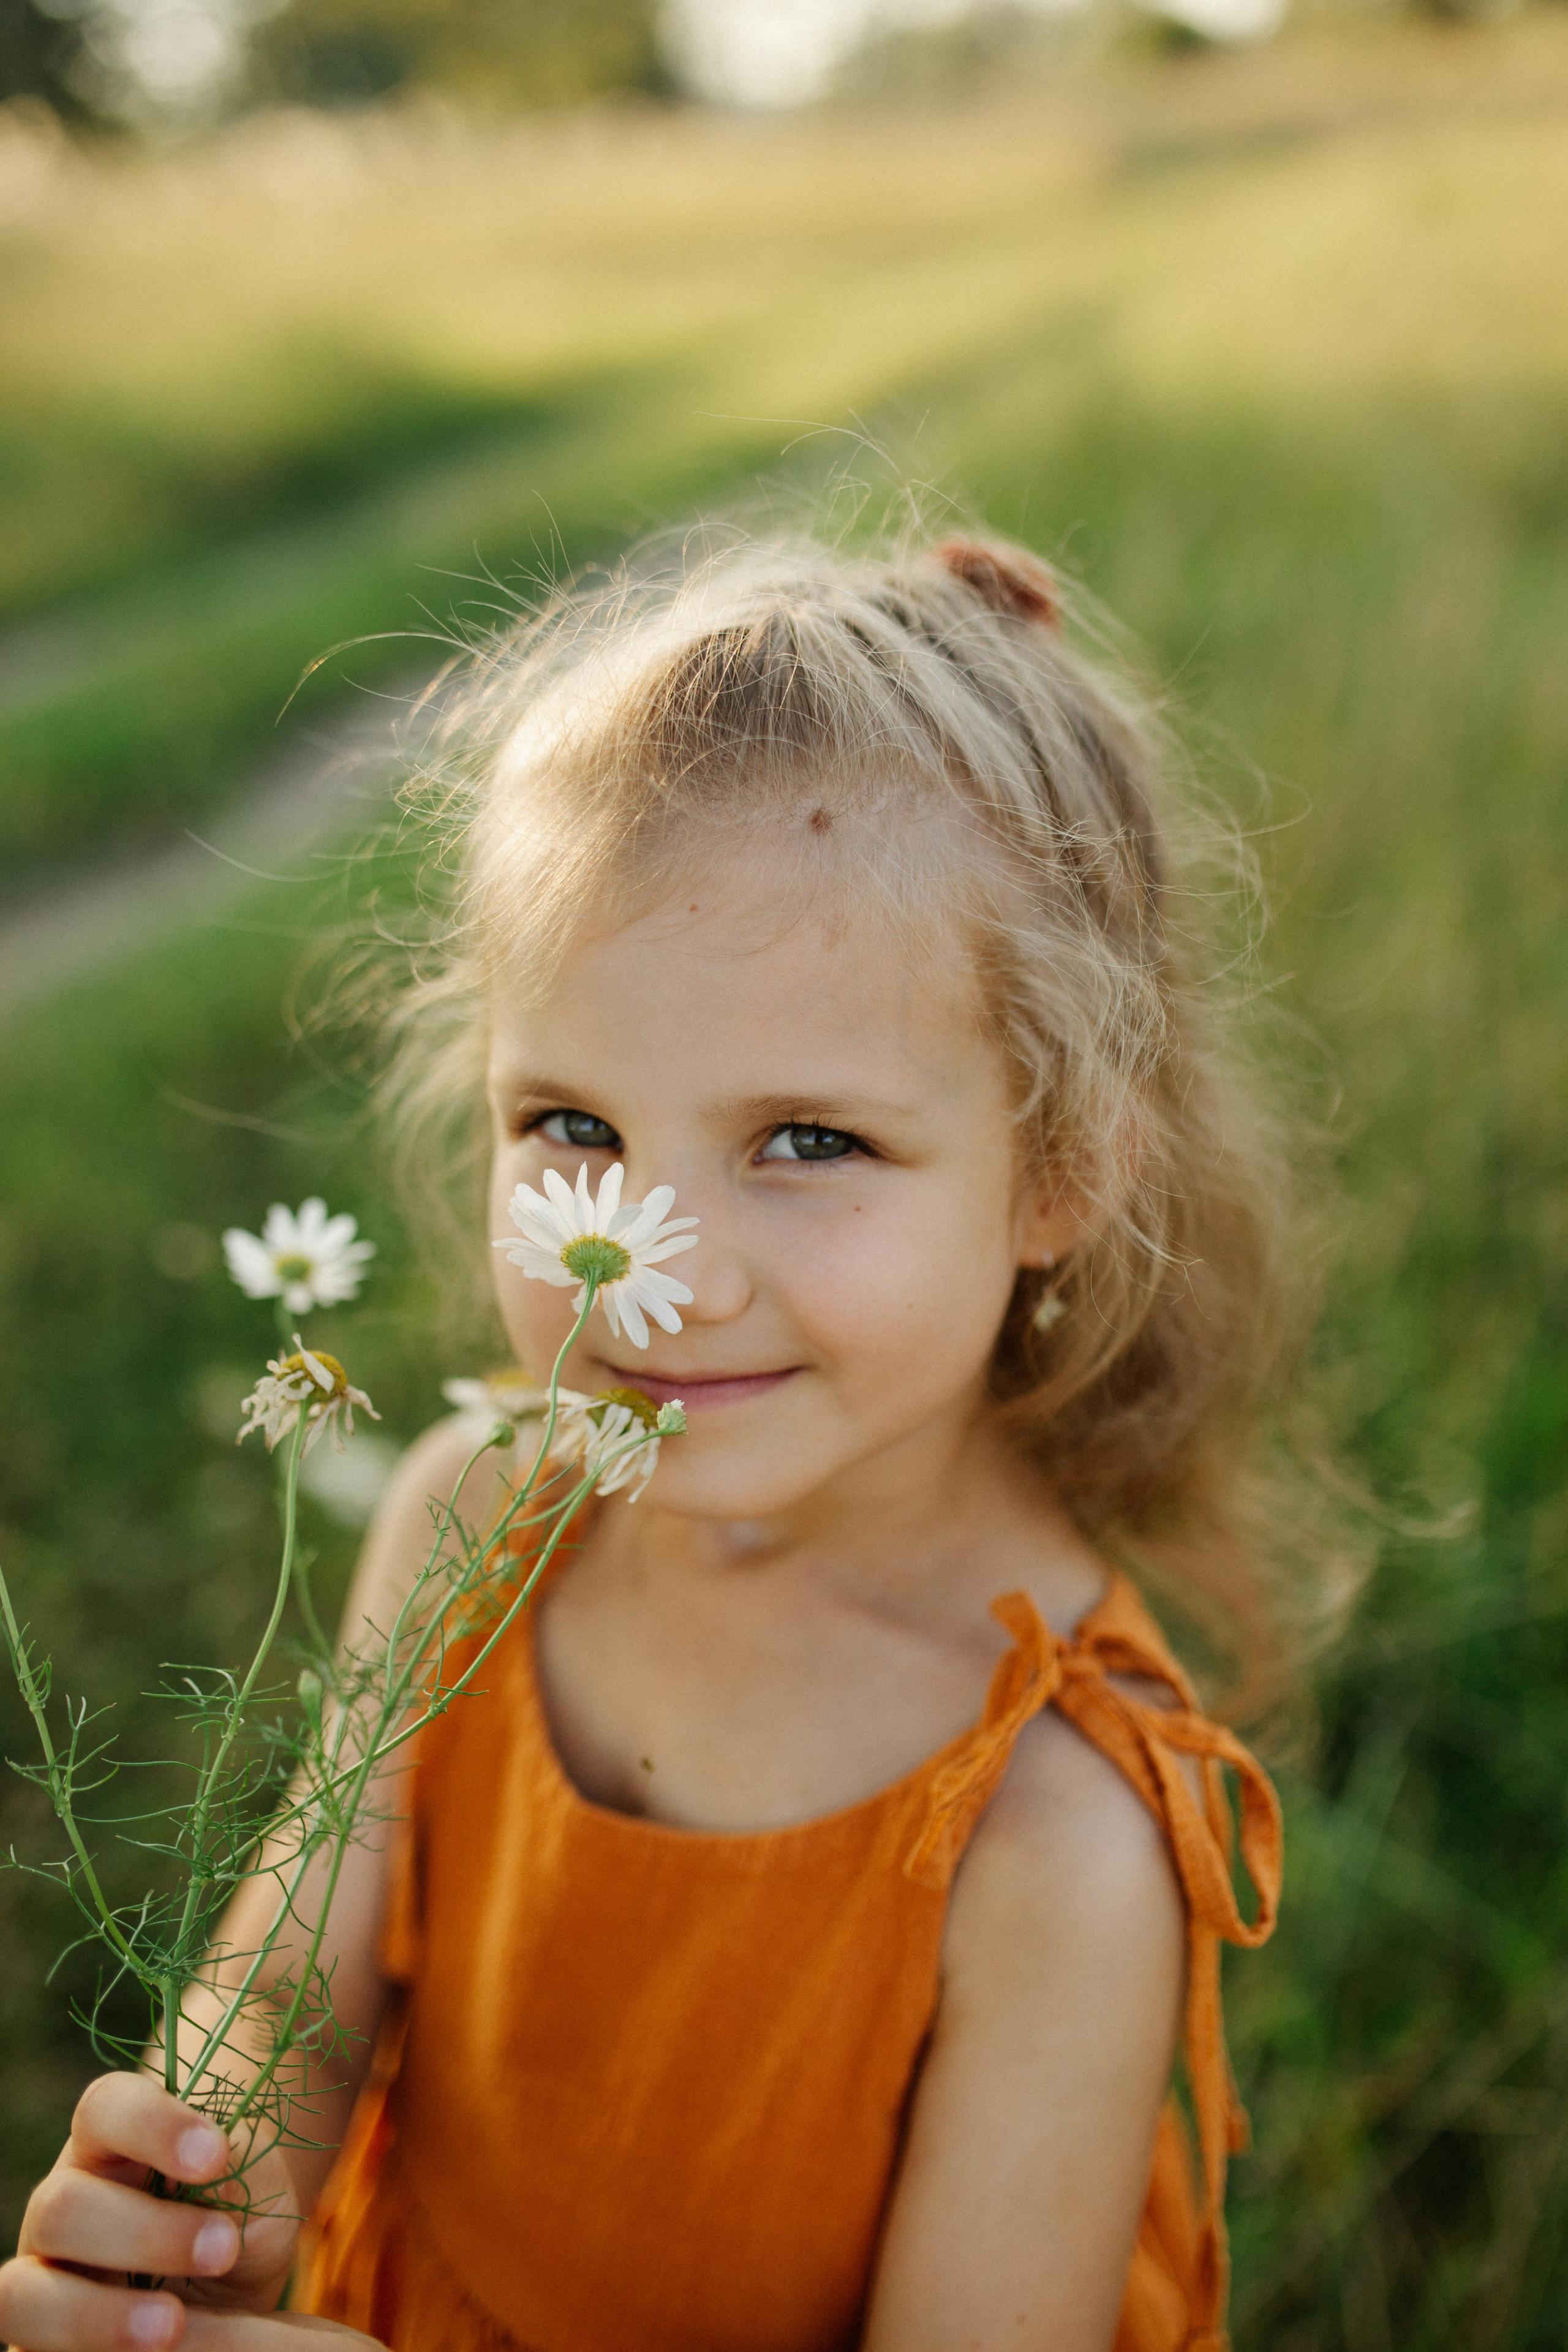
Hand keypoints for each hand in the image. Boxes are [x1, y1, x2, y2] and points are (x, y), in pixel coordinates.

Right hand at [0, 2074, 368, 2350]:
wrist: (230, 2297)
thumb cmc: (240, 2222)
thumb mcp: (258, 2191)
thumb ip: (245, 2171)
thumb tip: (217, 2176)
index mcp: (110, 2144)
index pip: (106, 2108)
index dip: (153, 2125)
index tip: (216, 2155)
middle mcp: (62, 2205)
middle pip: (61, 2205)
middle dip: (144, 2231)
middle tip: (223, 2247)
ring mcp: (40, 2280)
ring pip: (22, 2292)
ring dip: (97, 2314)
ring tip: (173, 2324)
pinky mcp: (37, 2345)